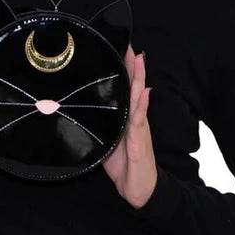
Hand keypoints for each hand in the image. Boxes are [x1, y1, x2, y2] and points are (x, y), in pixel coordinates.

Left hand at [101, 44, 157, 208]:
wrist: (139, 190)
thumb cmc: (123, 165)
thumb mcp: (106, 141)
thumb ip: (102, 124)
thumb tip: (90, 108)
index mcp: (125, 117)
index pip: (125, 88)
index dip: (123, 69)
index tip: (119, 48)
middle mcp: (134, 118)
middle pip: (134, 87)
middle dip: (132, 66)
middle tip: (129, 44)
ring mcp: (138, 128)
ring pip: (139, 98)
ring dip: (139, 79)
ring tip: (139, 60)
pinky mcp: (140, 141)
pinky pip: (139, 120)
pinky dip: (142, 106)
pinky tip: (144, 92)